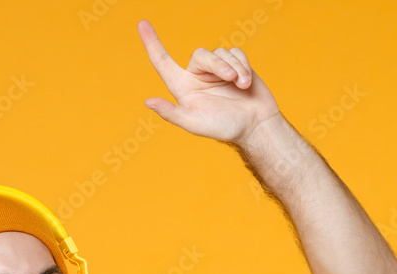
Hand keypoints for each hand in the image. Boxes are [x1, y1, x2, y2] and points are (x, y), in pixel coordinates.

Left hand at [137, 19, 279, 143]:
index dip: (152, 43)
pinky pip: (236, 52)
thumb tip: (148, 102)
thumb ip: (171, 113)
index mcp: (183, 87)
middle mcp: (197, 76)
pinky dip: (243, 65)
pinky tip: (247, 83)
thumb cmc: (224, 127)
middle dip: (217, 64)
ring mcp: (216, 69)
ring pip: (221, 52)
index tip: (141, 23)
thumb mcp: (194, 123)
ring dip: (235, 67)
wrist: (255, 126)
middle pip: (201, 54)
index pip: (162, 62)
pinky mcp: (235, 64)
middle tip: (231, 79)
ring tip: (242, 87)